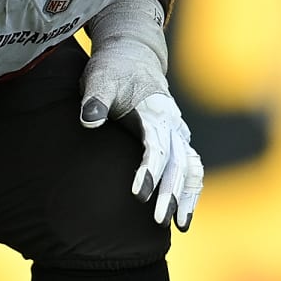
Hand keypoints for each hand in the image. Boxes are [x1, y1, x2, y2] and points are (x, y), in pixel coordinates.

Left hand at [80, 0, 203, 229]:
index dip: (149, 171)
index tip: (140, 194)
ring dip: (187, 196)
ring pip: (190, 167)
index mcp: (155, 111)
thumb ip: (94, 99)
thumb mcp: (99, 78)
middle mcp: (172, 124)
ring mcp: (178, 132)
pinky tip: (183, 216)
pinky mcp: (177, 139)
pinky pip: (191, 168)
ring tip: (180, 226)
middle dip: (171, 193)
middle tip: (159, 221)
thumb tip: (88, 120)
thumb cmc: (113, 69)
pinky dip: (191, 190)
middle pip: (177, 162)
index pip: (156, 146)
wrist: (133, 54)